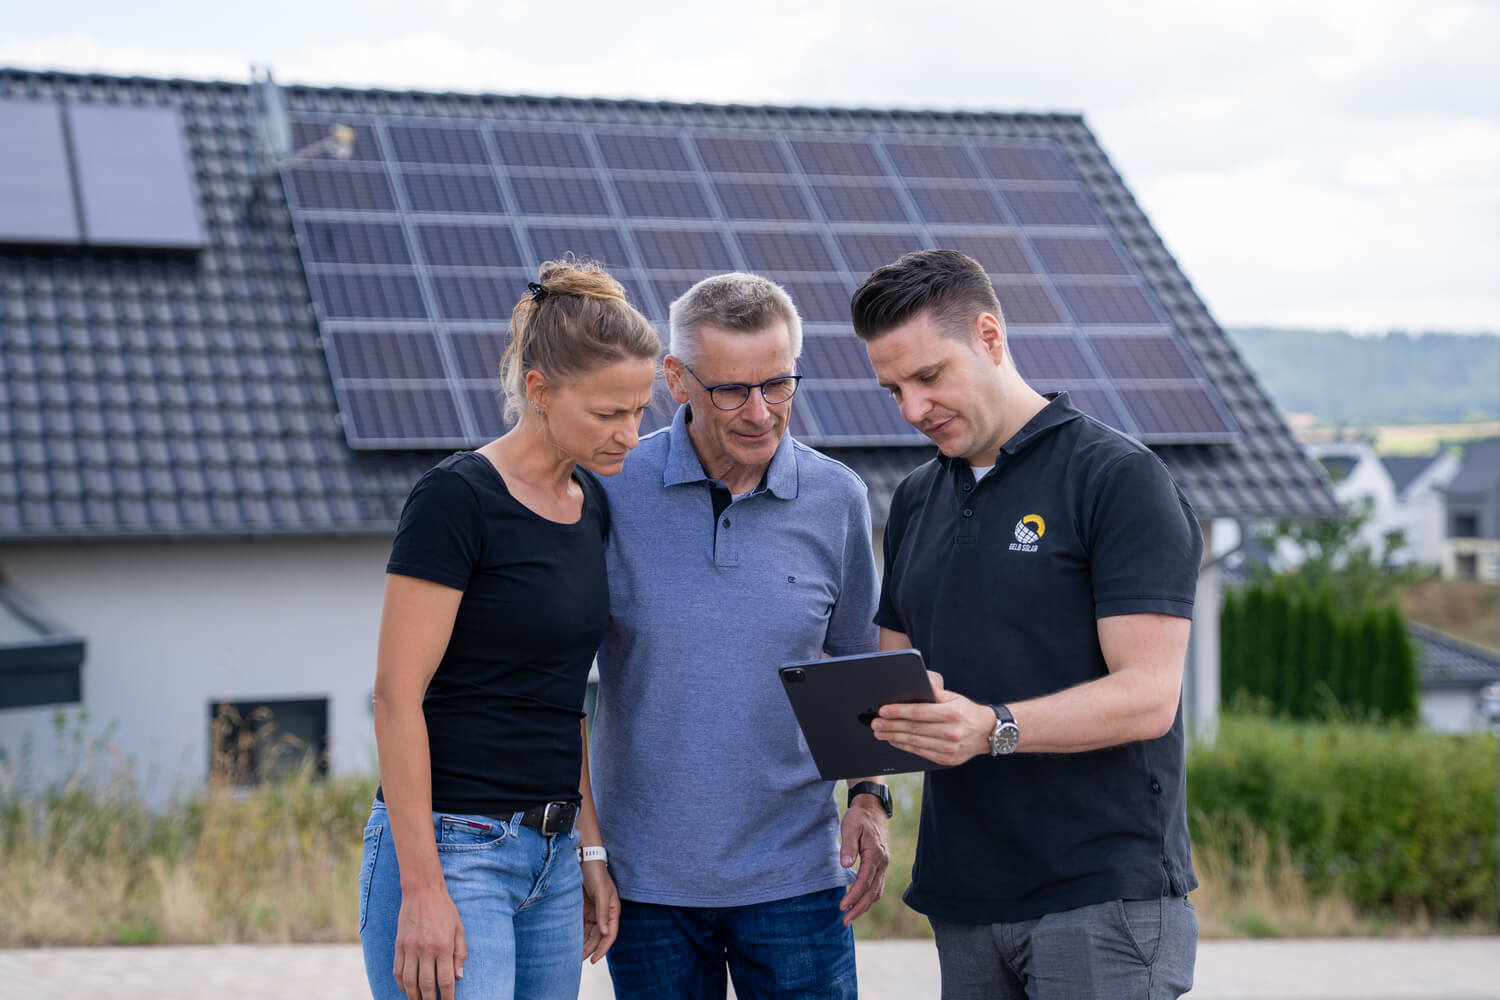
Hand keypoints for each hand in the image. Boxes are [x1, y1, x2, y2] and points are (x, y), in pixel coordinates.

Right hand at [393, 886, 465, 999]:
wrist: (423, 892)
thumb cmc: (445, 910)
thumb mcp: (459, 930)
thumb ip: (460, 954)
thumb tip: (459, 977)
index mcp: (443, 947)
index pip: (445, 980)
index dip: (447, 997)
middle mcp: (426, 950)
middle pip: (425, 985)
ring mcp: (410, 948)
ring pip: (409, 982)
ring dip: (413, 996)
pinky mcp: (399, 946)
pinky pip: (398, 971)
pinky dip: (401, 984)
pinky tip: (407, 989)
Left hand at [581, 860, 619, 962]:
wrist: (584, 859)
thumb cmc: (596, 873)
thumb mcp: (601, 893)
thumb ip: (603, 913)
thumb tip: (605, 933)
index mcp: (613, 910)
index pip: (610, 934)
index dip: (603, 949)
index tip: (593, 960)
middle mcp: (604, 913)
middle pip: (598, 936)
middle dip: (590, 949)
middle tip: (579, 960)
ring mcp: (594, 911)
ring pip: (589, 933)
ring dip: (583, 943)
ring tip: (574, 955)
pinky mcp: (583, 908)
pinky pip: (581, 925)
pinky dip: (577, 934)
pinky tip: (571, 941)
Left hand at [837, 794, 889, 926]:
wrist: (872, 809)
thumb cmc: (859, 818)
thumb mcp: (850, 827)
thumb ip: (848, 847)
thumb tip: (845, 866)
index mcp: (875, 855)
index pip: (865, 882)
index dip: (854, 896)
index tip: (842, 907)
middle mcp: (883, 863)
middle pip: (873, 892)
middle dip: (859, 908)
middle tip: (845, 921)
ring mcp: (884, 865)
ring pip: (877, 891)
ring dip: (864, 906)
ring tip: (850, 916)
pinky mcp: (881, 865)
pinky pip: (877, 886)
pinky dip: (869, 898)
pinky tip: (859, 903)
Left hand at [871, 671, 993, 766]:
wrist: (988, 733)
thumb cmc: (967, 711)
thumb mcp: (954, 697)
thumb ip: (934, 692)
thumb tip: (916, 682)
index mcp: (952, 714)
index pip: (919, 713)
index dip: (899, 712)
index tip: (883, 710)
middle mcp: (951, 732)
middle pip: (914, 729)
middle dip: (891, 725)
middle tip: (875, 722)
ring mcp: (949, 748)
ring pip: (914, 743)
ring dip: (893, 737)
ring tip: (879, 732)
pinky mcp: (946, 759)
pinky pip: (920, 752)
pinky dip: (904, 746)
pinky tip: (894, 740)